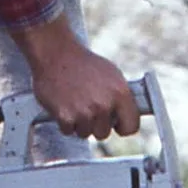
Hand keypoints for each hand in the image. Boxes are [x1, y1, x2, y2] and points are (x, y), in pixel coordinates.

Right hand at [13, 18, 139, 138]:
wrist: (56, 54)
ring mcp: (85, 112)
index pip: (131, 127)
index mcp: (120, 93)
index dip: (122, 126)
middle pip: (104, 134)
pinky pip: (68, 131)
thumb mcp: (112, 75)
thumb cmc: (84, 64)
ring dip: (79, 123)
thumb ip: (121, 97)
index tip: (116, 124)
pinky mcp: (66, 117)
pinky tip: (64, 104)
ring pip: (85, 134)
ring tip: (75, 102)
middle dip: (96, 124)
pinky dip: (64, 121)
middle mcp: (104, 104)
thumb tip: (129, 115)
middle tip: (88, 106)